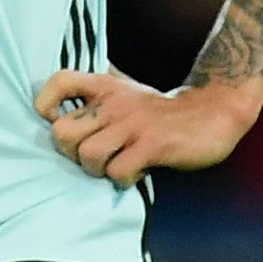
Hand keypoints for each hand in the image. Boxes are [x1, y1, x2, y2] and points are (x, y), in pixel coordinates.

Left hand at [38, 69, 258, 187]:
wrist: (216, 111)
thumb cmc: (162, 111)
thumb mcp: (126, 92)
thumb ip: (97, 96)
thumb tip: (60, 104)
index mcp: (105, 86)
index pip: (59, 82)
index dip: (46, 105)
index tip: (58, 120)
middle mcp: (114, 103)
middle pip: (62, 133)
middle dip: (71, 154)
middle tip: (92, 157)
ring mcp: (133, 124)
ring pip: (87, 155)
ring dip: (97, 170)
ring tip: (116, 165)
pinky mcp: (153, 145)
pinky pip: (118, 171)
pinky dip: (123, 179)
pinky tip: (136, 171)